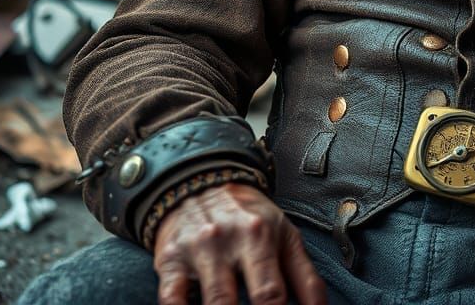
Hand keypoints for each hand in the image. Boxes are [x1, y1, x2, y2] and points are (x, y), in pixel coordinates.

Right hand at [153, 182, 327, 304]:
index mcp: (262, 236)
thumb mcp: (284, 236)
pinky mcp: (170, 260)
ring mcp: (198, 250)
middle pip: (236, 302)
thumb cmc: (252, 218)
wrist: (203, 181)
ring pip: (209, 304)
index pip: (273, 295)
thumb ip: (305, 276)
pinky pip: (171, 300)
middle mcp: (229, 241)